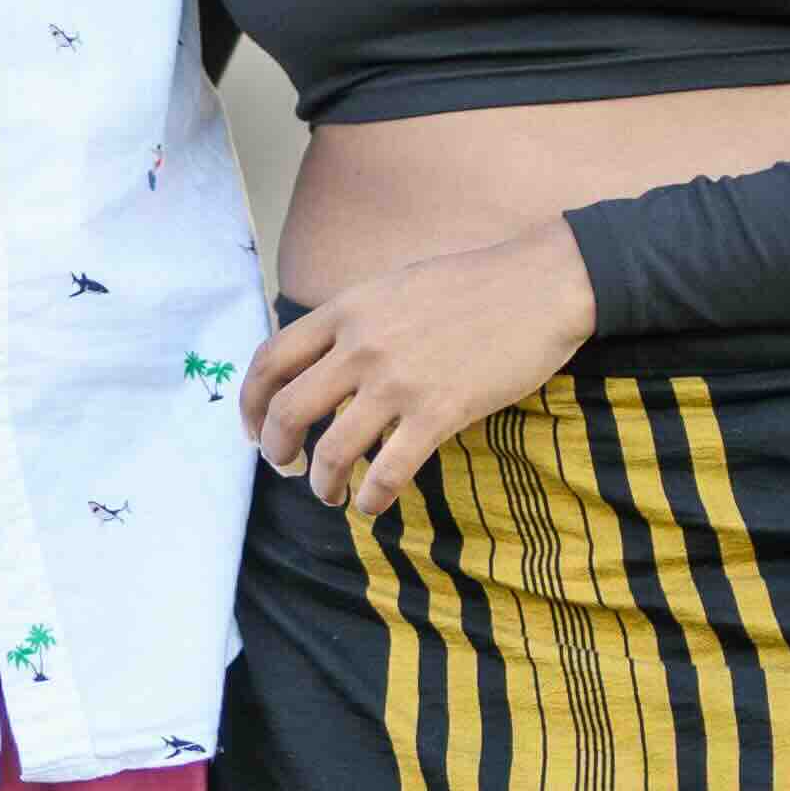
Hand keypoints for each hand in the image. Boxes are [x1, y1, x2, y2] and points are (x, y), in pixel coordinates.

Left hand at [239, 220, 599, 519]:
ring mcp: (399, 381)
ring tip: (330, 495)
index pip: (269, 359)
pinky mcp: (439, 413)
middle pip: (287, 411)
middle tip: (285, 466)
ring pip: (331, 452)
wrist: (539, 287)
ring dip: (321, 485)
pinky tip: (372, 505)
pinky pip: (387, 472)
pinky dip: (371, 499)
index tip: (253, 429)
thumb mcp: (393, 286)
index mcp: (346, 310)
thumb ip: (352, 320)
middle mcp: (361, 345)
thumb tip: (318, 358)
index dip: (250, 403)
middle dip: (276, 451)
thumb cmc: (472, 286)